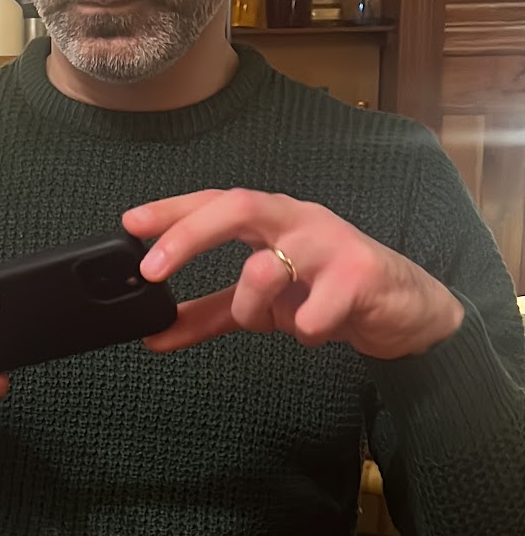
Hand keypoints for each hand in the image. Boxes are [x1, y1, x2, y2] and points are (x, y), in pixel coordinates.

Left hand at [123, 190, 464, 360]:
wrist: (405, 308)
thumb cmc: (327, 291)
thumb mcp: (261, 303)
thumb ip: (208, 314)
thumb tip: (153, 335)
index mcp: (272, 218)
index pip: (214, 201)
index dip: (172, 210)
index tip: (129, 224)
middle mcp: (298, 219)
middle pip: (239, 206)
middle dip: (189, 235)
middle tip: (153, 270)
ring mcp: (331, 244)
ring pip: (267, 268)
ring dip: (253, 308)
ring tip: (272, 321)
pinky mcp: (360, 277)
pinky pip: (310, 315)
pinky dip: (303, 332)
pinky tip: (317, 329)